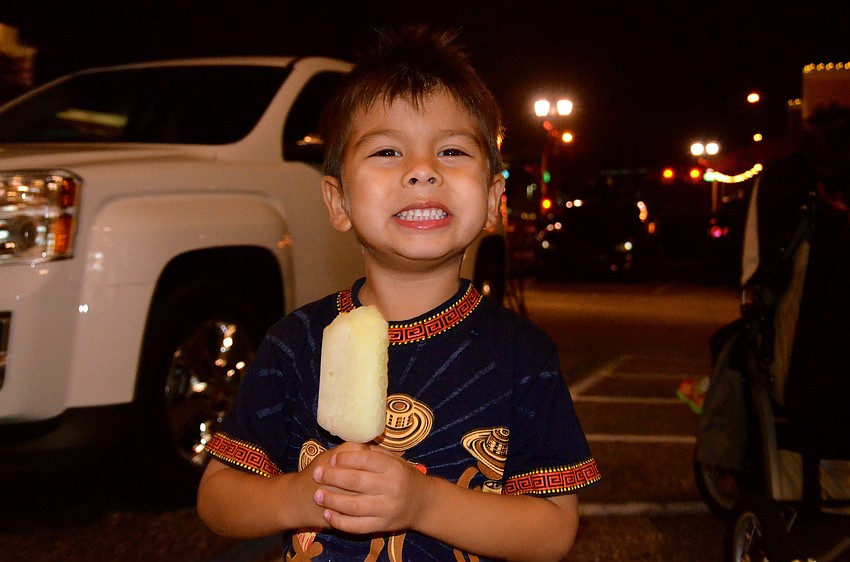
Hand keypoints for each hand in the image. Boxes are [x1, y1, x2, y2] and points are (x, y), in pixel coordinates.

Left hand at [311, 444, 429, 534]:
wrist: (423, 503)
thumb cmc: (403, 476)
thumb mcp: (394, 460)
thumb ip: (372, 454)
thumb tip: (344, 449)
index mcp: (393, 467)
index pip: (366, 460)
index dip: (346, 459)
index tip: (332, 459)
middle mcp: (391, 488)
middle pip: (356, 482)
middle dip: (332, 478)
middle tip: (317, 474)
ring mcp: (387, 509)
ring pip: (353, 506)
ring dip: (332, 501)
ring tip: (317, 495)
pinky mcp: (382, 526)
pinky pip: (357, 526)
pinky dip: (340, 521)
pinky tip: (328, 514)